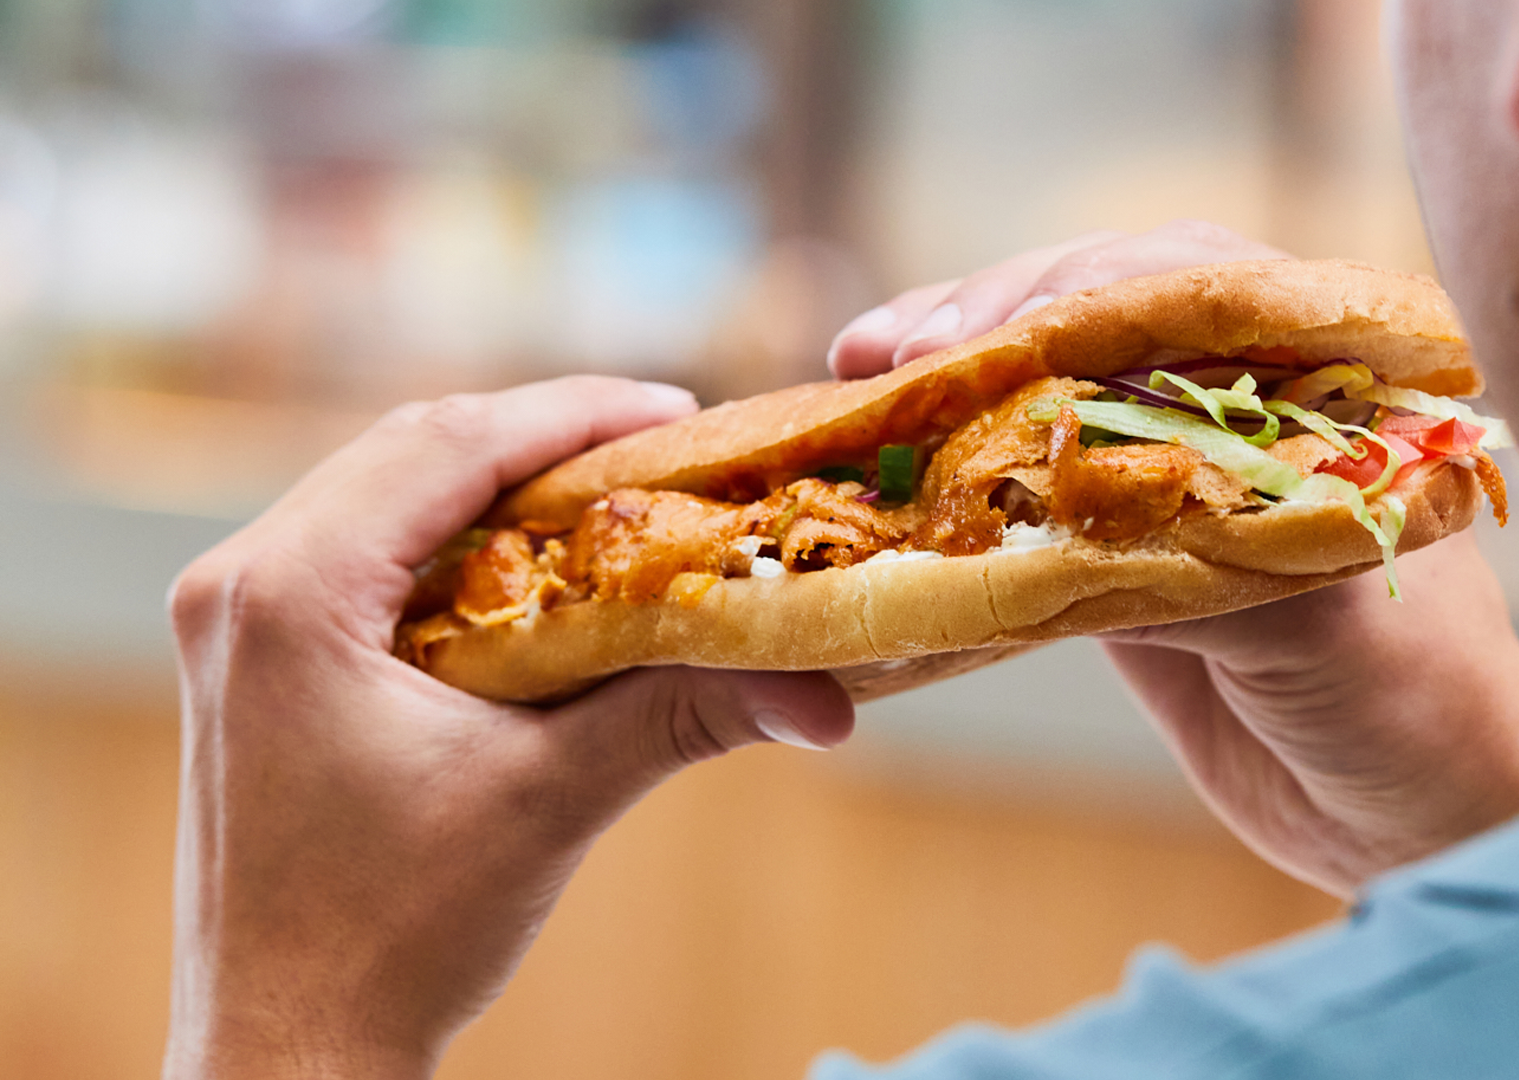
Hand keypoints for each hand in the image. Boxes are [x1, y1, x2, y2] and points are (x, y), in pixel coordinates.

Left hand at [164, 377, 853, 1079]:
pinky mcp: (252, 663)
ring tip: (615, 501)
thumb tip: (826, 692)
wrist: (289, 1055)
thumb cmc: (392, 938)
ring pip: (385, 498)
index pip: (446, 446)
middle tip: (664, 454)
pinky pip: (364, 556)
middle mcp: (238, 585)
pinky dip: (457, 544)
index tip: (681, 414)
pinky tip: (536, 572)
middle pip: (412, 454)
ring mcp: (233, 624)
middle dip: (544, 442)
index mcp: (288, 595)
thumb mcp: (549, 801)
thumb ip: (682, 715)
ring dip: (501, 489)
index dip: (575, 415)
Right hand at [828, 222, 1518, 894]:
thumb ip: (1201, 548)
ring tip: (859, 371)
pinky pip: (1035, 490)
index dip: (1067, 295)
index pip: (1180, 289)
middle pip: (1096, 322)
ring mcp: (1179, 474)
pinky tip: (897, 456)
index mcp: (1320, 381)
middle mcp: (1243, 406)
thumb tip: (1065, 504)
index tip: (973, 331)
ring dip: (957, 380)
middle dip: (986, 321)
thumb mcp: (1320, 615)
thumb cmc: (1416, 700)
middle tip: (888, 353)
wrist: (1418, 814)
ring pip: (1054, 394)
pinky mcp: (1130, 549)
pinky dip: (964, 471)